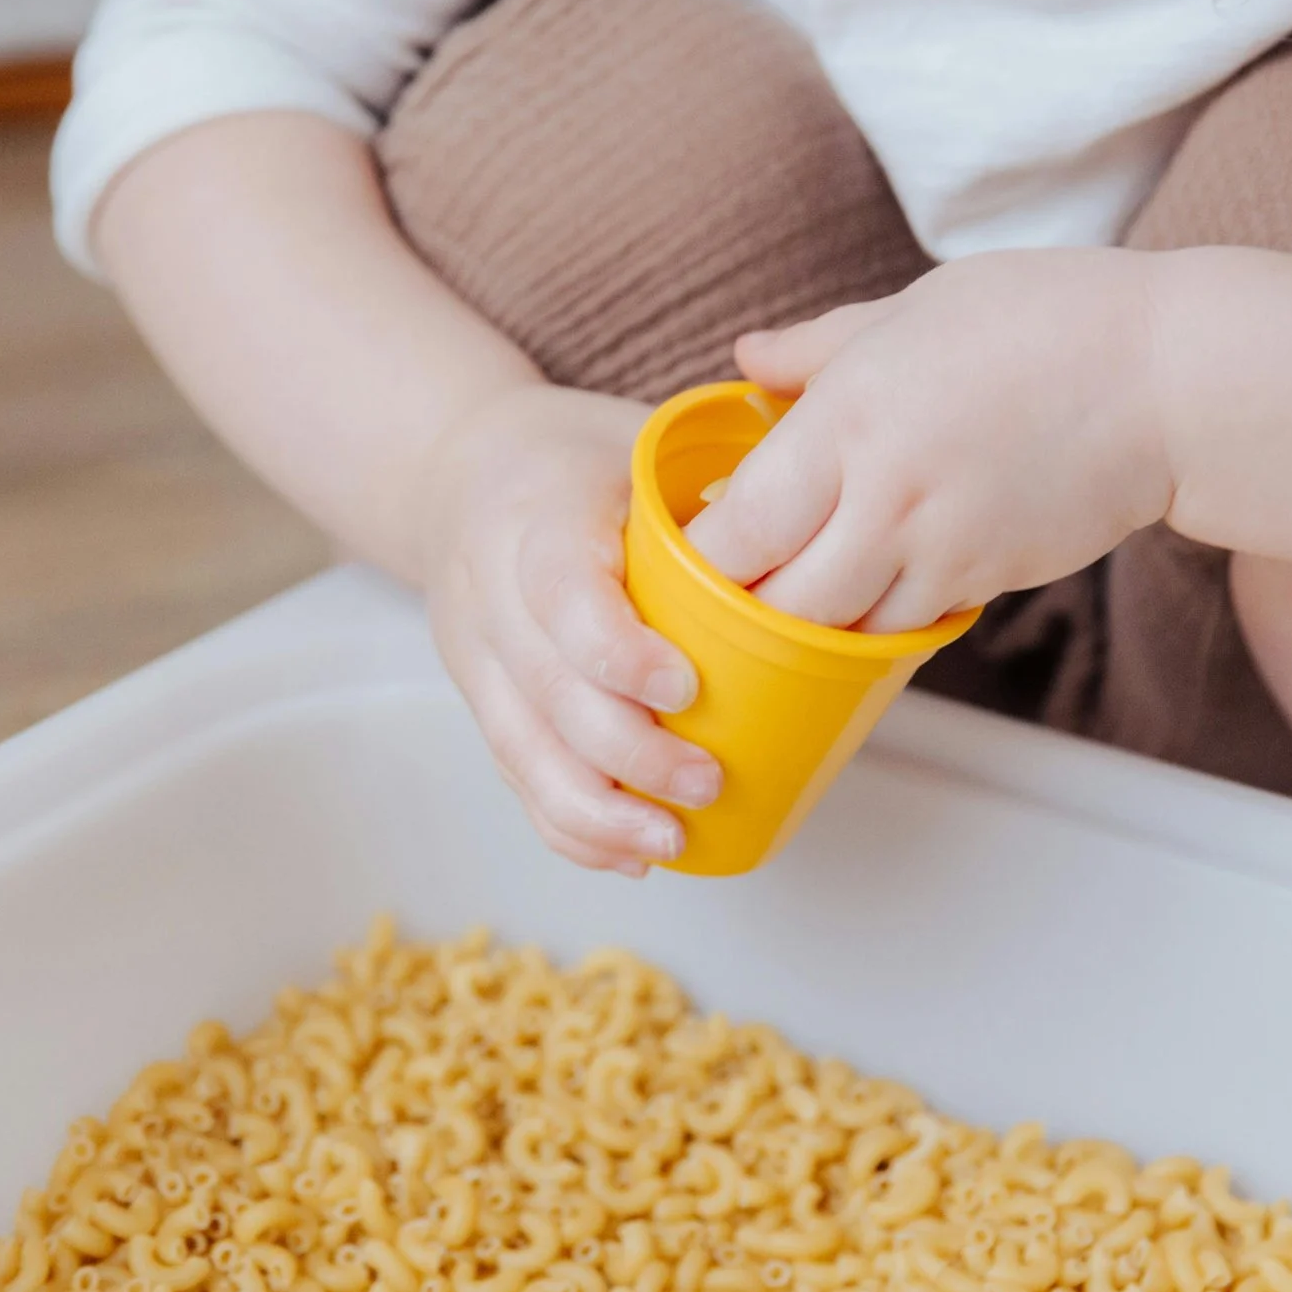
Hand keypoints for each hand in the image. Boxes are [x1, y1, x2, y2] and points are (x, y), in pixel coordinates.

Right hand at [411, 383, 720, 874]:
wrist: (462, 472)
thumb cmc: (579, 460)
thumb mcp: (639, 440)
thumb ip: (718, 483)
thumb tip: (829, 535)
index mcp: (537, 515)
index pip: (562, 592)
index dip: (617, 651)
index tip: (685, 689)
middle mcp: (490, 589)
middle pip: (546, 690)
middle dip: (628, 753)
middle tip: (706, 783)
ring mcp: (476, 653)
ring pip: (523, 749)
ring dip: (598, 810)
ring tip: (670, 840)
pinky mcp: (478, 700)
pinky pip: (516, 776)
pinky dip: (570, 825)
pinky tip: (629, 851)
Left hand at [687, 249, 1174, 630]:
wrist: (1167, 380)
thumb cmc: (1044, 321)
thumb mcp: (914, 308)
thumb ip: (817, 348)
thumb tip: (745, 359)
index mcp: (849, 416)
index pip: (741, 526)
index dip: (698, 556)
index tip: (683, 549)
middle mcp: (885, 497)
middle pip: (778, 605)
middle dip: (740, 613)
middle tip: (722, 596)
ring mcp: (939, 551)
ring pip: (839, 636)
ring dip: (806, 630)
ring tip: (786, 605)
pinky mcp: (985, 581)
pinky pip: (905, 630)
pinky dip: (873, 626)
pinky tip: (865, 596)